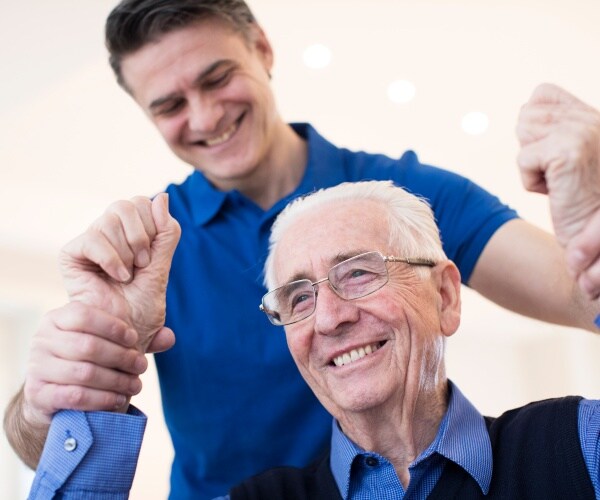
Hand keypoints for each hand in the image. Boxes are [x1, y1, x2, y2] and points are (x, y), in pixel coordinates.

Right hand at [22, 302, 146, 425]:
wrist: (53, 395)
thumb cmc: (87, 361)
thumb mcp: (108, 344)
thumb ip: (137, 339)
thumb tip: (169, 338)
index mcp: (57, 318)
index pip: (84, 314)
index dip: (113, 327)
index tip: (134, 340)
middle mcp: (42, 339)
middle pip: (88, 346)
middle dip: (122, 358)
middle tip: (142, 367)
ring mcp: (36, 367)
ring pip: (84, 372)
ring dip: (116, 381)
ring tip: (135, 385)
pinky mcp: (37, 393)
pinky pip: (74, 396)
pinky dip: (101, 399)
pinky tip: (118, 400)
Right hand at [59, 193, 180, 350]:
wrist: (123, 333)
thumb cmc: (142, 306)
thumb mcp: (162, 266)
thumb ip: (166, 234)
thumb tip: (162, 197)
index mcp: (131, 232)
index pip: (143, 202)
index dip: (154, 225)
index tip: (152, 256)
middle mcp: (109, 232)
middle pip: (127, 204)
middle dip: (142, 237)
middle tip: (142, 265)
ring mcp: (91, 241)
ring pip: (111, 219)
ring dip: (128, 253)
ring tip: (128, 277)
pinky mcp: (72, 254)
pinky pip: (93, 239)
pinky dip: (111, 259)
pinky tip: (118, 277)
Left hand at [517, 83, 599, 296]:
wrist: (596, 239)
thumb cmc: (580, 202)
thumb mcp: (572, 156)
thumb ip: (554, 130)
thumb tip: (523, 111)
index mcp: (592, 115)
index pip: (542, 94)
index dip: (534, 127)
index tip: (554, 157)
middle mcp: (592, 117)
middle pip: (525, 115)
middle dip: (532, 149)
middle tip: (558, 174)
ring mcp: (582, 131)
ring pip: (521, 133)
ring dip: (531, 164)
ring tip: (558, 181)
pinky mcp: (568, 151)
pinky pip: (523, 159)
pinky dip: (531, 181)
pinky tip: (556, 191)